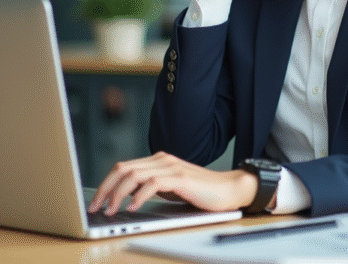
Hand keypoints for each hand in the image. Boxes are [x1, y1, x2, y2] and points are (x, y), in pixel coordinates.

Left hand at [87, 152, 257, 214]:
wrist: (228, 190)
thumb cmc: (200, 192)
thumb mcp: (169, 189)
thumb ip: (149, 187)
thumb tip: (123, 197)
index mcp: (158, 161)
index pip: (123, 166)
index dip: (106, 183)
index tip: (95, 202)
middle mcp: (162, 159)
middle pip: (123, 168)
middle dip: (105, 188)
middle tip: (95, 208)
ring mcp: (171, 167)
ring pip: (134, 174)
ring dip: (117, 194)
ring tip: (110, 211)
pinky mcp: (181, 178)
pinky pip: (152, 183)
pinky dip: (138, 196)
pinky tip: (132, 208)